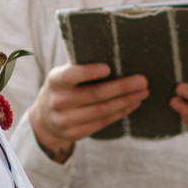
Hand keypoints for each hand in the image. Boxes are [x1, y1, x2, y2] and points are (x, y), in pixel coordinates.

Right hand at [30, 62, 146, 159]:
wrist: (44, 119)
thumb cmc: (63, 88)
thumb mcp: (63, 75)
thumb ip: (80, 66)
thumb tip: (113, 54)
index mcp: (55, 81)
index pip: (71, 76)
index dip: (89, 72)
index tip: (108, 68)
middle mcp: (58, 101)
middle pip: (94, 95)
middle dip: (121, 87)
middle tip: (142, 80)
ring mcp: (65, 120)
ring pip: (102, 110)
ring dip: (126, 101)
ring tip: (143, 92)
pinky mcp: (74, 133)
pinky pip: (102, 122)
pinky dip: (120, 112)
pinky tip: (132, 104)